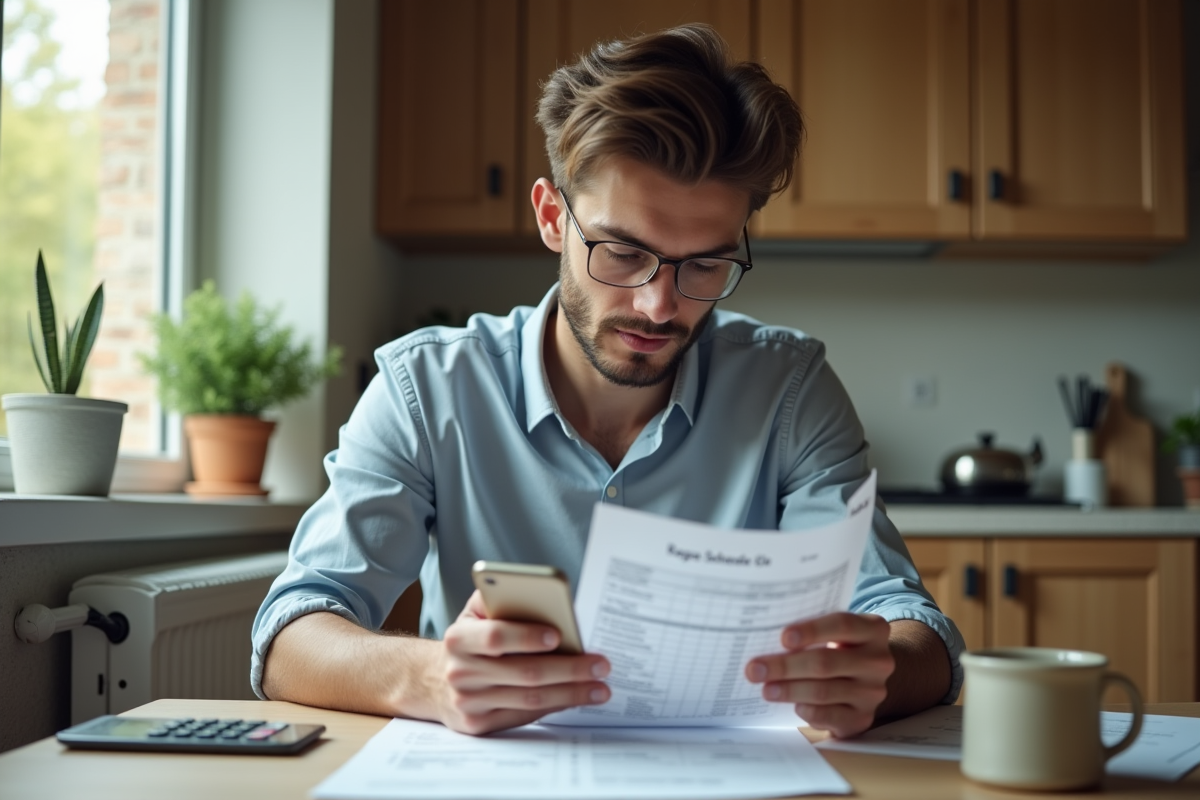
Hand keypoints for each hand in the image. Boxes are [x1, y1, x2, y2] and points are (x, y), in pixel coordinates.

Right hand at [432, 590, 610, 734]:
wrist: (435, 681)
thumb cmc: (471, 640)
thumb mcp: (475, 614)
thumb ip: (500, 598)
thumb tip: (544, 596)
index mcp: (459, 638)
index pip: (495, 636)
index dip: (527, 636)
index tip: (559, 634)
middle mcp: (461, 672)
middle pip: (524, 672)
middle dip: (569, 669)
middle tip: (601, 664)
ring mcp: (469, 702)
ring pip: (530, 698)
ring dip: (571, 693)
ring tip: (600, 686)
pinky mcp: (479, 725)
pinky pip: (525, 716)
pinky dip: (556, 706)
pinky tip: (577, 698)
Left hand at [744, 612, 893, 737]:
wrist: (863, 677)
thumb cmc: (837, 646)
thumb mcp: (833, 632)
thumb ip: (811, 630)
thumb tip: (764, 637)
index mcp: (873, 629)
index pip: (842, 624)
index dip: (811, 630)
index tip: (783, 638)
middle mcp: (878, 660)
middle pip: (826, 662)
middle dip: (785, 666)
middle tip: (755, 669)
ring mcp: (872, 692)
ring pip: (824, 691)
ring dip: (789, 691)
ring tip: (765, 689)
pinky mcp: (862, 718)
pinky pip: (830, 716)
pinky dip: (807, 711)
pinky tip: (793, 706)